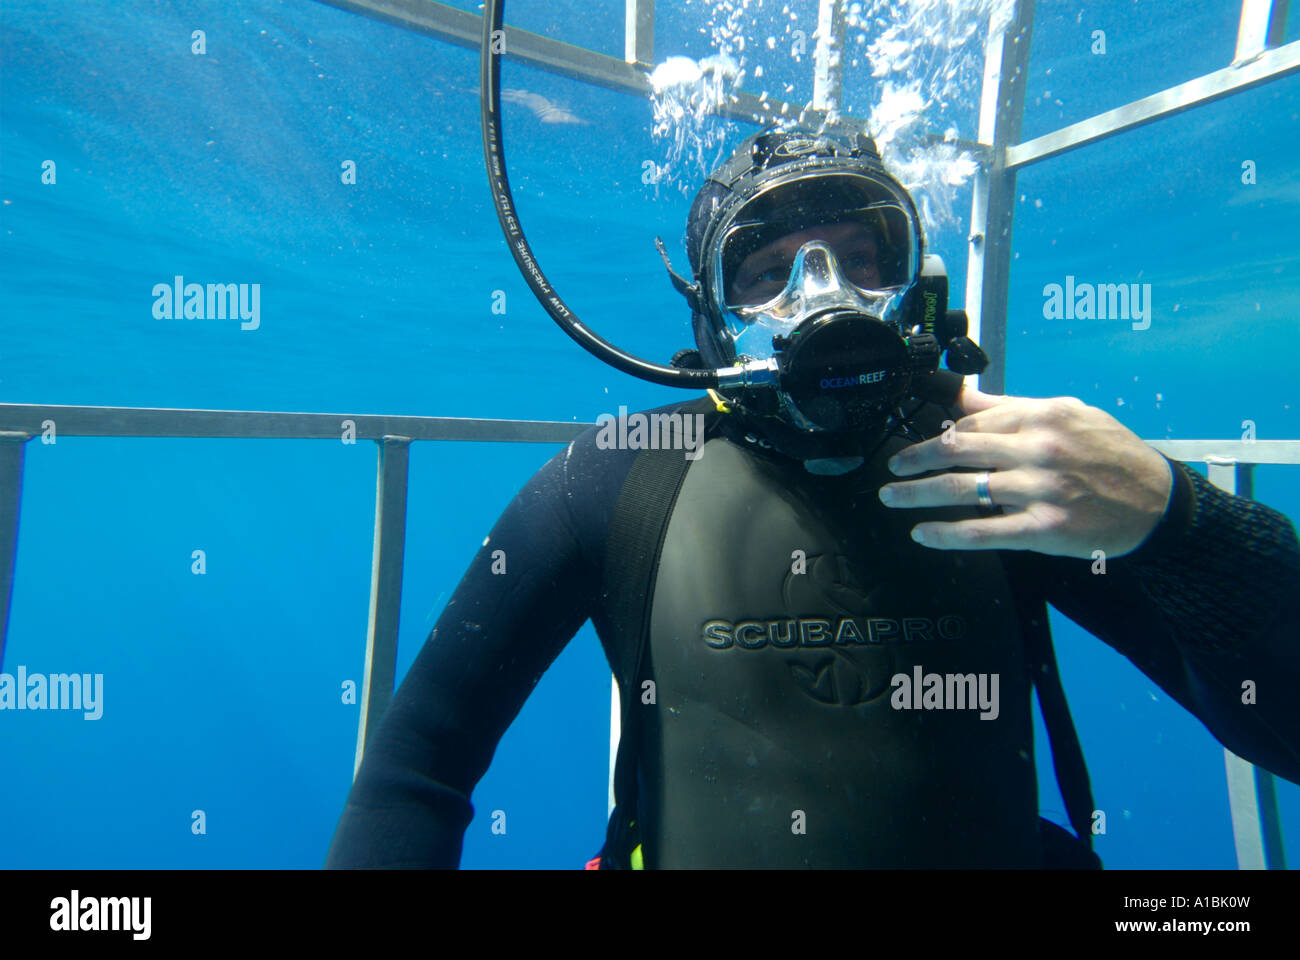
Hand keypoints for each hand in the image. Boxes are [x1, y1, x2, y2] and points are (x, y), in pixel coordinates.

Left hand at [877, 383, 1173, 558]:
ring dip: (918, 494)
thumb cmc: (1109, 453)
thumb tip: (961, 395)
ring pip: (963, 489)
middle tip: (892, 469)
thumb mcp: (1067, 413)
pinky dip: (947, 534)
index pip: (971, 423)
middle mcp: (1037, 449)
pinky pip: (983, 532)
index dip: (937, 434)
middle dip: (914, 460)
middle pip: (956, 450)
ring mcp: (1040, 490)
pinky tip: (922, 534)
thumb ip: (1011, 408)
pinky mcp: (1044, 529)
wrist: (1157, 501)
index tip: (916, 444)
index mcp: (1040, 416)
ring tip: (893, 498)